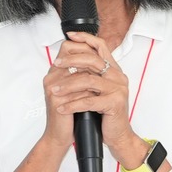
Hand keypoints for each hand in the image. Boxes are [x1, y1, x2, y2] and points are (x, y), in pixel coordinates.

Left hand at [40, 34, 136, 150]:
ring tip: (53, 91)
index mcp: (114, 70)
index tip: (70, 35)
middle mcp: (118, 77)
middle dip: (71, 61)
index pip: (101, 46)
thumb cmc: (104, 113)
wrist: (118, 135)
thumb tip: (69, 59)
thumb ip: (89, 74)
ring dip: (67, 85)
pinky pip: (89, 101)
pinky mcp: (115, 104)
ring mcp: (118, 90)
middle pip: (92, 60)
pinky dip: (72, 105)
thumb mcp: (96, 90)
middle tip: (56, 64)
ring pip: (88, 81)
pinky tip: (62, 108)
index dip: (86, 38)